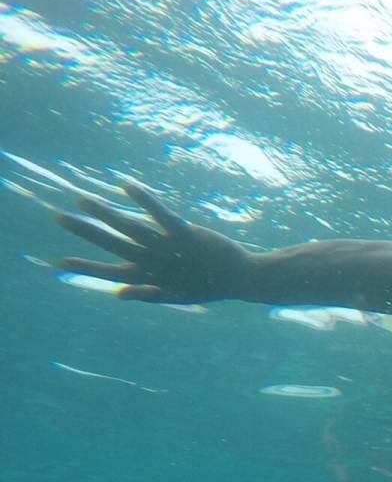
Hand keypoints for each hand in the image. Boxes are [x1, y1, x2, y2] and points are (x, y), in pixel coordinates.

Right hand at [55, 182, 252, 303]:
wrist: (242, 281)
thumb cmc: (206, 286)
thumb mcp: (175, 294)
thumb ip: (147, 293)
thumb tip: (118, 294)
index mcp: (151, 277)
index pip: (112, 273)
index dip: (87, 268)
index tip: (60, 263)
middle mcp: (156, 263)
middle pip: (115, 247)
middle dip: (87, 233)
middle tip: (58, 218)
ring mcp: (171, 249)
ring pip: (132, 230)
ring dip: (106, 215)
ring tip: (82, 200)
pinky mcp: (188, 235)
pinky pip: (163, 216)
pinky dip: (146, 202)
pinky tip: (127, 186)